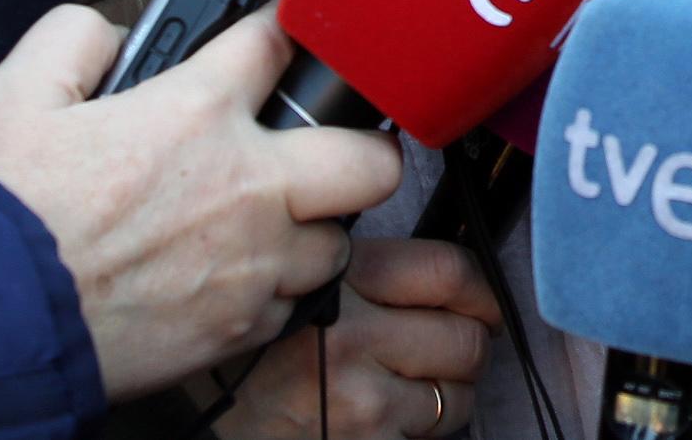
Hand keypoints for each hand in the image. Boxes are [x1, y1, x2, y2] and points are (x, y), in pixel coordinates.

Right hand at [0, 2, 402, 400]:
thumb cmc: (3, 212)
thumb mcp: (19, 89)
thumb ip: (76, 37)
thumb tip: (111, 34)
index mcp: (198, 112)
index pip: (280, 43)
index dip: (288, 30)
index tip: (287, 36)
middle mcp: (248, 184)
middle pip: (368, 156)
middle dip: (361, 148)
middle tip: (333, 149)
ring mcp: (254, 259)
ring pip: (337, 240)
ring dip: (313, 229)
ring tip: (277, 224)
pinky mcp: (242, 324)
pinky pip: (293, 303)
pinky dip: (275, 290)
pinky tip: (239, 277)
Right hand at [212, 241, 498, 439]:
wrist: (210, 417)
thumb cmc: (263, 353)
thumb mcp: (307, 285)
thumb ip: (370, 268)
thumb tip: (452, 273)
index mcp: (340, 277)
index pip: (448, 271)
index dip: (480, 290)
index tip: (482, 303)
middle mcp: (351, 333)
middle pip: (466, 336)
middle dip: (470, 344)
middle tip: (453, 348)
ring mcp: (360, 395)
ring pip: (459, 391)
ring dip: (451, 390)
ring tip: (417, 385)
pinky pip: (433, 431)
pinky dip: (425, 426)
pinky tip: (392, 415)